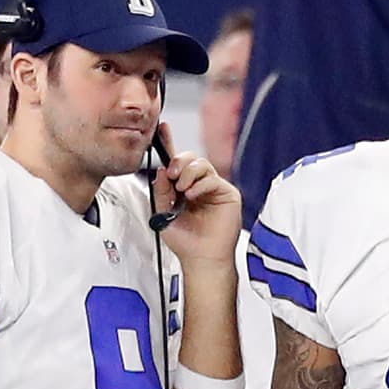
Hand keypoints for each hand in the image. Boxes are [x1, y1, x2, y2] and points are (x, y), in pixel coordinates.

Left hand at [153, 123, 242, 266]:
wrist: (201, 259)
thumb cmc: (185, 241)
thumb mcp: (163, 212)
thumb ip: (161, 190)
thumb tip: (162, 170)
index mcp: (183, 188)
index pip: (176, 161)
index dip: (169, 143)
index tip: (162, 129)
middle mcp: (199, 185)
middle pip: (190, 158)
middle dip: (179, 161)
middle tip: (172, 175)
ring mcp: (214, 189)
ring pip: (202, 165)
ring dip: (188, 173)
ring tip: (183, 190)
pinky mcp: (228, 194)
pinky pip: (213, 178)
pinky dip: (201, 184)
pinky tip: (193, 195)